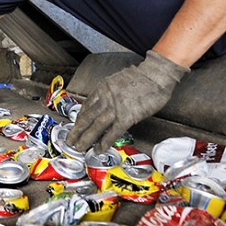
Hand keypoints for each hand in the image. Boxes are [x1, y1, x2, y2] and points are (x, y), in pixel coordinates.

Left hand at [70, 51, 189, 151]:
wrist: (156, 75)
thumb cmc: (142, 77)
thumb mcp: (118, 80)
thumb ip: (110, 92)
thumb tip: (106, 103)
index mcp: (103, 88)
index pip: (86, 106)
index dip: (79, 118)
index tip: (76, 126)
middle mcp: (105, 98)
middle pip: (86, 117)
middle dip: (76, 131)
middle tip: (69, 141)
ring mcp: (115, 108)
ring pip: (95, 127)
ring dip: (86, 139)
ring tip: (79, 147)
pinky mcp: (126, 117)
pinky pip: (112, 133)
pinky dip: (104, 142)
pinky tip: (99, 149)